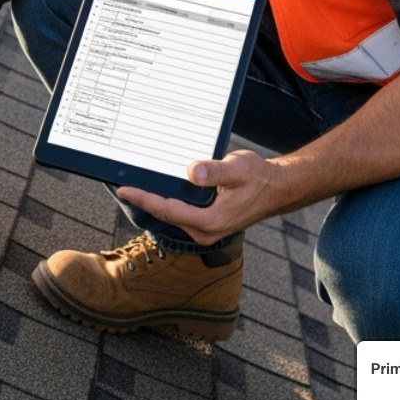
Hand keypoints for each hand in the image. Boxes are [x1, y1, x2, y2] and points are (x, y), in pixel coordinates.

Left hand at [117, 149, 285, 245]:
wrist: (277, 189)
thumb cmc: (259, 178)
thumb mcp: (238, 168)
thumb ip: (215, 172)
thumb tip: (193, 172)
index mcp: (211, 221)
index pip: (168, 210)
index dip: (144, 198)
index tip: (124, 189)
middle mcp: (205, 231)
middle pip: (165, 214)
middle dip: (144, 199)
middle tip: (122, 181)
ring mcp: (205, 230)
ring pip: (172, 215)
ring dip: (155, 201)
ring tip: (135, 184)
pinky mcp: (206, 224)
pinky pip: (180, 214)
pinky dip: (168, 202)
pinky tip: (160, 189)